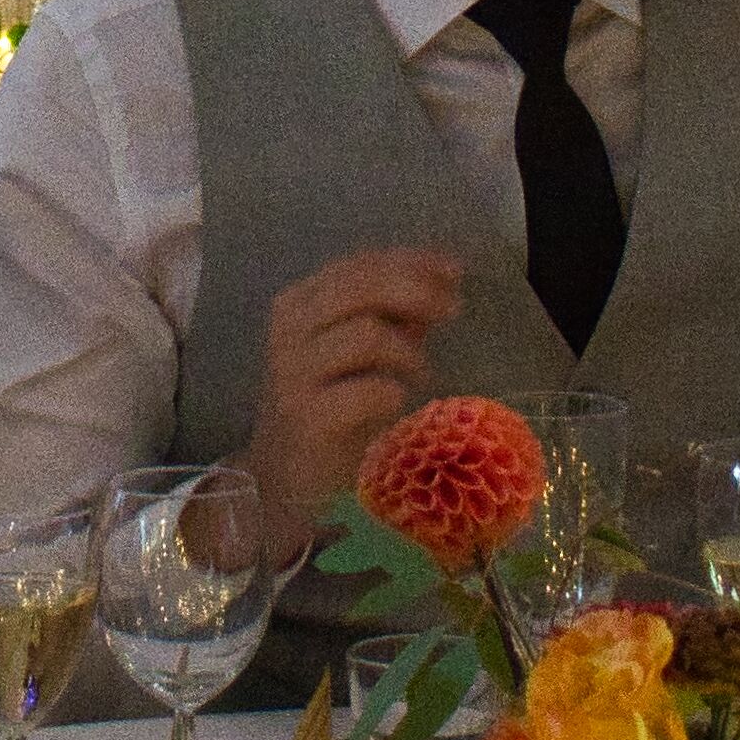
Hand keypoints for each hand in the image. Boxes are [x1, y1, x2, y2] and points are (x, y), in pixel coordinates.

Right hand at [247, 246, 461, 566]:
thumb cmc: (329, 406)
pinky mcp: (308, 419)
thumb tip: (443, 280)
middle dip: (416, 292)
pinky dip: (395, 392)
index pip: (359, 265)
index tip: (454, 271)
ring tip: (419, 373)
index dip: (411, 262)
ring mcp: (294, 375)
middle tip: (453, 309)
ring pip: (367, 334)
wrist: (285, 477)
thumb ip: (392, 315)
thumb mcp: (357, 352)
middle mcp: (290, 330)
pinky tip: (398, 403)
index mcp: (299, 304)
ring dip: (407, 352)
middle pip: (362, 287)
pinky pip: (370, 391)